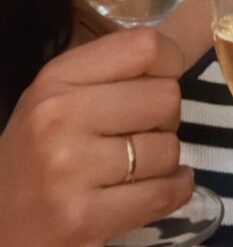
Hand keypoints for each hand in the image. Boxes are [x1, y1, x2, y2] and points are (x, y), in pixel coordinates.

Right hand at [0, 27, 193, 246]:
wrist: (0, 221)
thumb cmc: (38, 152)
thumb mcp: (58, 95)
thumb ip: (110, 71)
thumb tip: (179, 55)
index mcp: (57, 77)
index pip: (144, 46)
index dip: (171, 61)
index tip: (164, 79)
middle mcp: (59, 116)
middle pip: (166, 97)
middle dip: (166, 117)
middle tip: (145, 131)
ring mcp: (69, 169)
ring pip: (168, 149)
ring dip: (166, 159)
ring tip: (141, 164)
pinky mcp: (81, 218)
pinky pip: (162, 194)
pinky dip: (176, 189)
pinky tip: (166, 186)